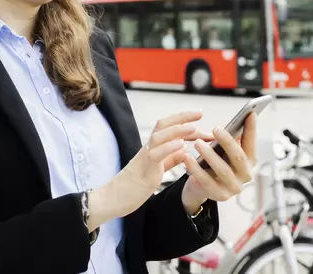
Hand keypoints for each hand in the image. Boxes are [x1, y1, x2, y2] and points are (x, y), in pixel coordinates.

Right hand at [88, 110, 211, 228]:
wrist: (112, 200)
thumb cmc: (133, 186)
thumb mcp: (157, 169)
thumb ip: (170, 159)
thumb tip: (184, 150)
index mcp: (152, 148)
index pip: (167, 127)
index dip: (183, 119)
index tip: (199, 115)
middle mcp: (148, 149)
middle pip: (163, 124)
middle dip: (183, 117)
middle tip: (200, 112)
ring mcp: (145, 158)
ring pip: (159, 136)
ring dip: (177, 130)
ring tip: (193, 127)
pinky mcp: (144, 170)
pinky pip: (156, 155)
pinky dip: (169, 148)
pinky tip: (182, 145)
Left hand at [181, 112, 256, 213]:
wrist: (201, 187)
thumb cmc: (215, 163)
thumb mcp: (224, 150)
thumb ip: (232, 137)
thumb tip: (241, 116)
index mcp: (249, 162)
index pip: (252, 143)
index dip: (251, 129)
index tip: (249, 113)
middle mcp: (245, 176)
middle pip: (239, 157)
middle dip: (227, 142)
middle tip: (216, 129)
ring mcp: (233, 188)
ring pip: (222, 170)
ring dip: (209, 155)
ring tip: (197, 143)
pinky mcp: (219, 196)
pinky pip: (206, 181)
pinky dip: (196, 168)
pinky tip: (187, 157)